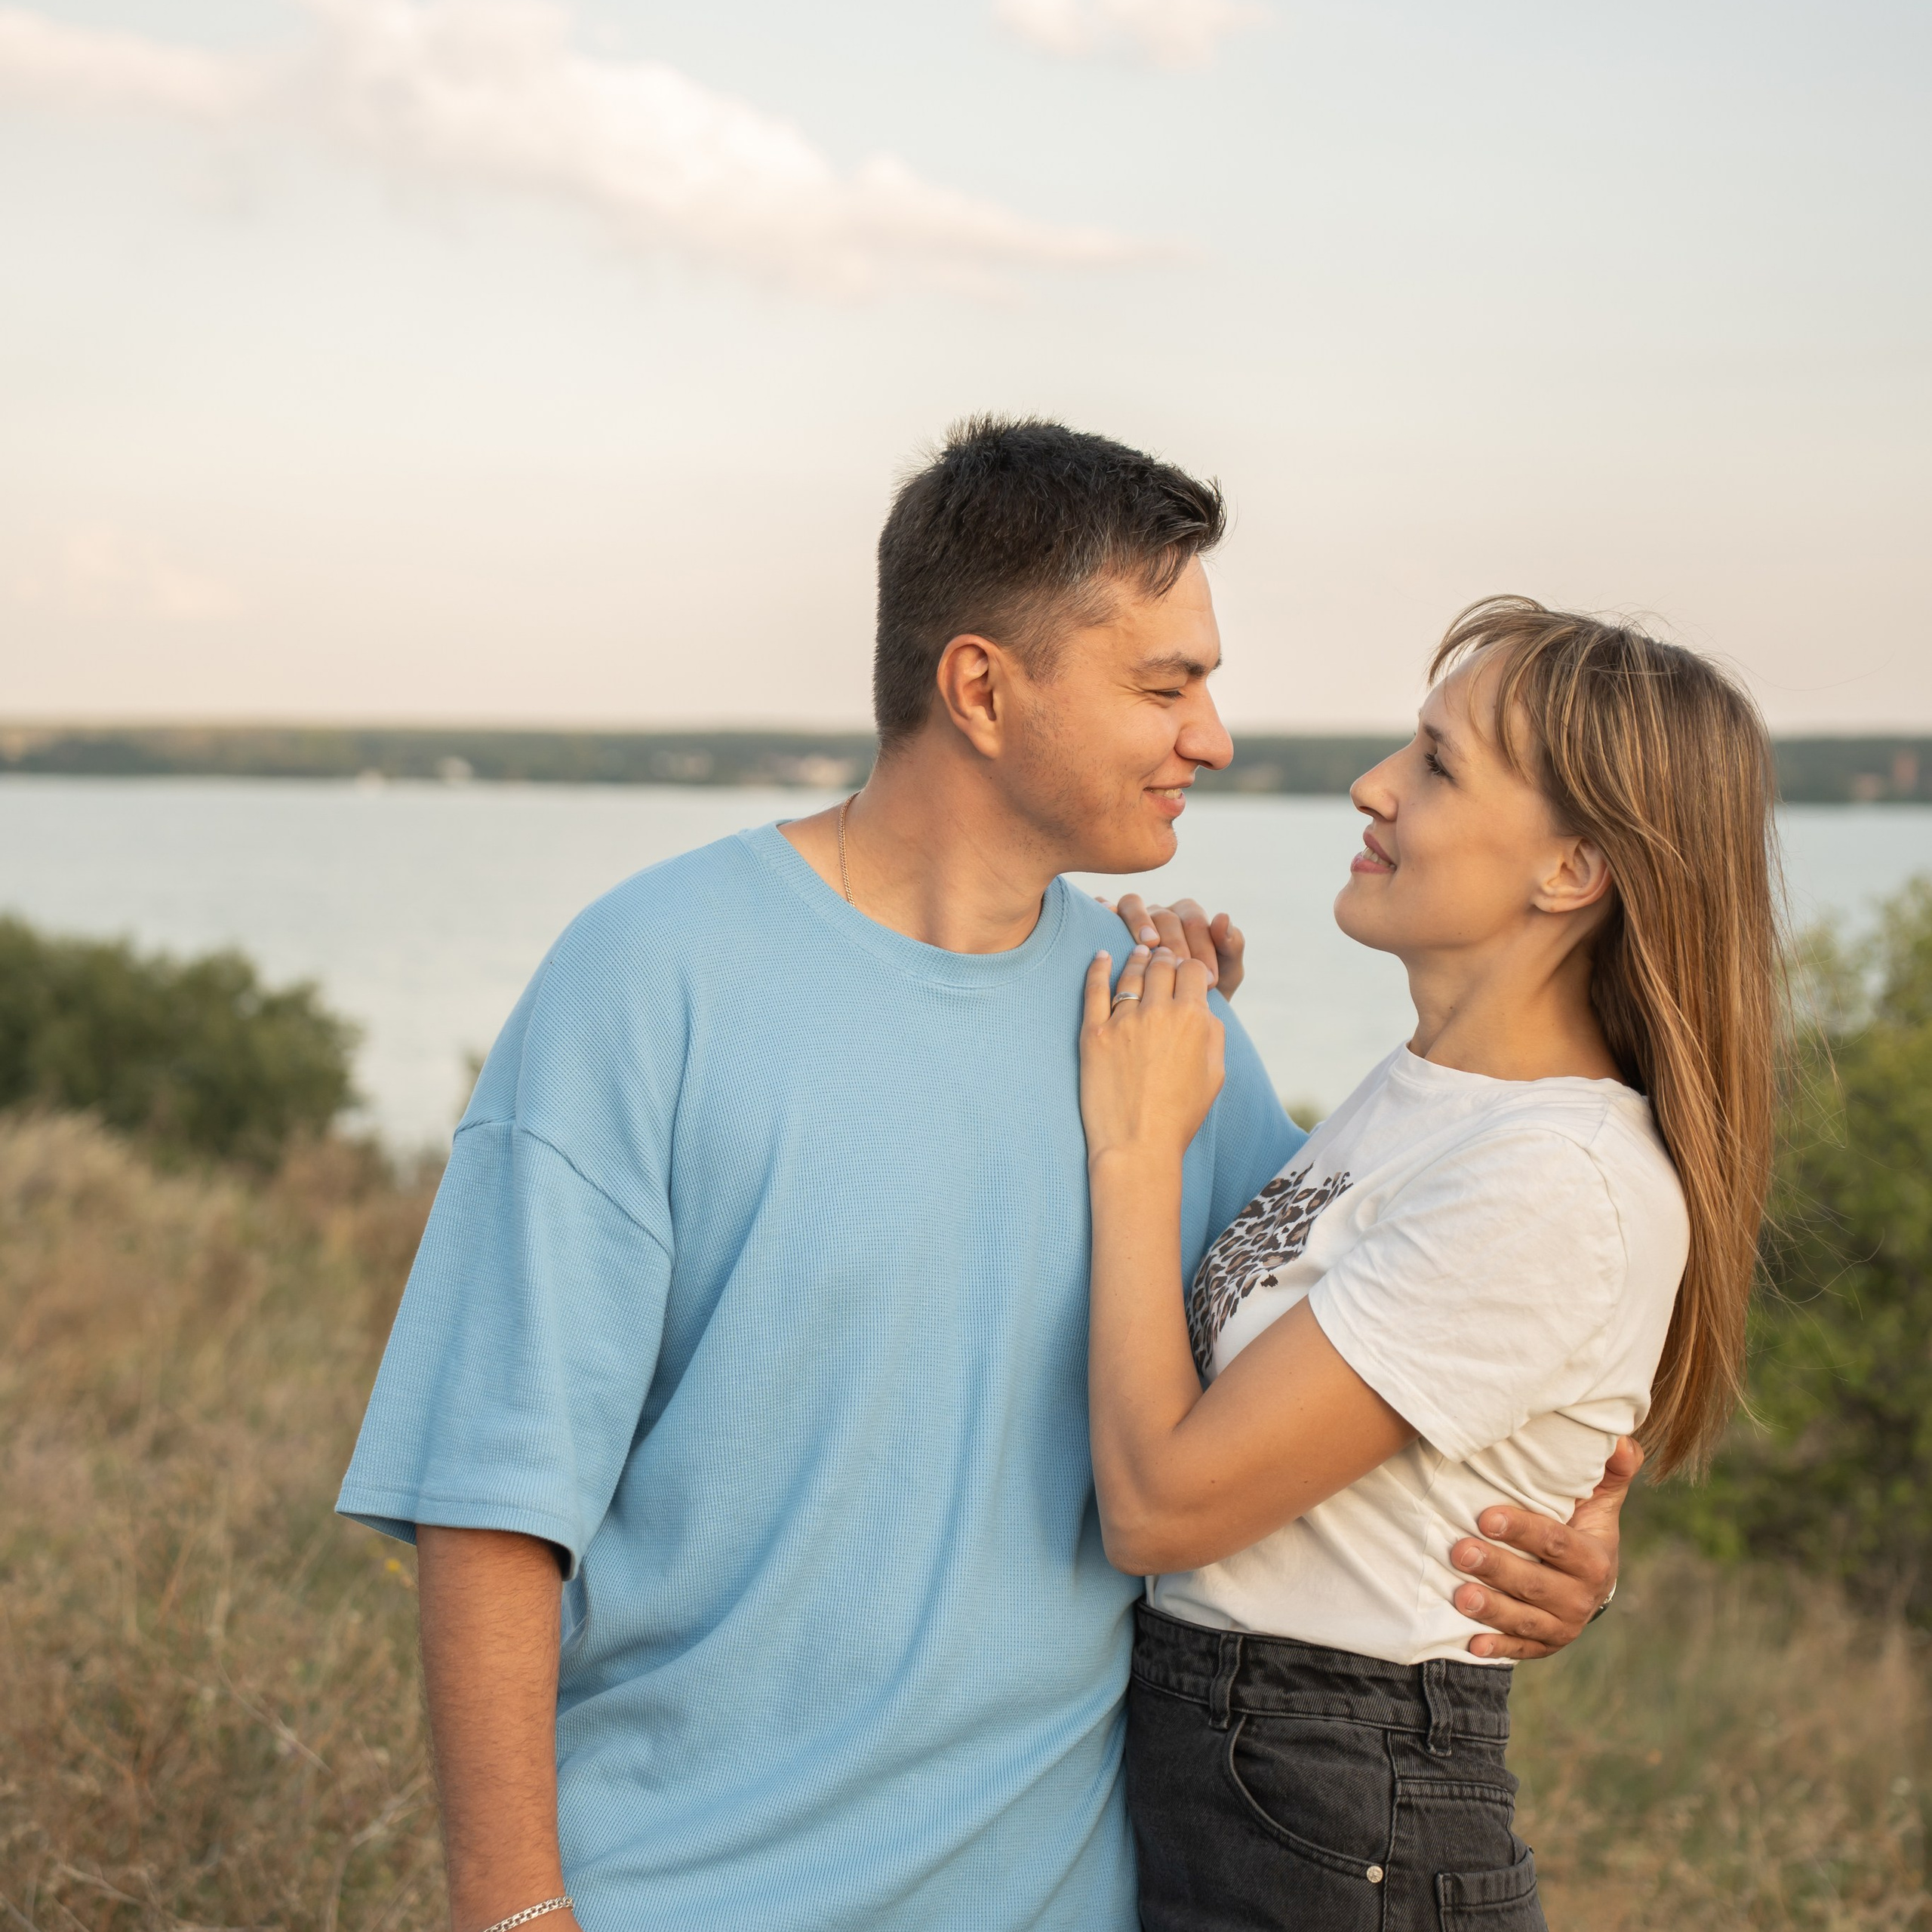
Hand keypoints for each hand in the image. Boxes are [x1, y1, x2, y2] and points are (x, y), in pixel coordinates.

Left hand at [1080, 944, 1225, 1164]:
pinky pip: (1094, 988)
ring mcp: (1124, 1021)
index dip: (1191, 968)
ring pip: (1131, 972)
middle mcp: (1159, 1012)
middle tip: (1163, 959)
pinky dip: (1097, 967)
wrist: (1138, 1145)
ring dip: (1137, 958)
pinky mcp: (1094, 1033)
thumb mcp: (1215, 1074)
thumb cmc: (1181, 1115)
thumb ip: (1213, 1032)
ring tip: (1138, 952)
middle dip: (1166, 959)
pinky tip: (1101, 956)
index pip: (1193, 970)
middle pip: (1162, 965)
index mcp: (1194, 1018)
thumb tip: (1203, 1005)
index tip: (1187, 973)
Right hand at [1098, 894, 1245, 998]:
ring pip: (1133, 904)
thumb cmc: (1203, 994)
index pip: (1194, 920)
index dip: (1202, 946)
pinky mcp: (1110, 926)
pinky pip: (1106, 909)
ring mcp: (1134, 919)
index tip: (1210, 979)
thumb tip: (1222, 916)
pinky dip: (1106, 909)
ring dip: (1141, 921)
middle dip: (1176, 942)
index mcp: (1189, 919)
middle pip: (1165, 915)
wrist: (1178, 1025)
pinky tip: (1109, 919)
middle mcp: (1161, 915)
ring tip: (1151, 945)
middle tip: (1182, 970)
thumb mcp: (1226, 974)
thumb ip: (1232, 945)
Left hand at [1448, 1436, 1640, 1659]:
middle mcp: (1581, 1596)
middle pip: (1534, 1583)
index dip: (1523, 1530)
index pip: (1556, 1542)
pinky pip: (1520, 1649)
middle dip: (1496, 1567)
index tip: (1486, 1517)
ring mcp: (1563, 1624)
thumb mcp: (1598, 1500)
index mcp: (1593, 1558)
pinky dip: (1498, 1648)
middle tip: (1459, 1551)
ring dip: (1492, 1609)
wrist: (1588, 1581)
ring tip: (1460, 1595)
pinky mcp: (1544, 1645)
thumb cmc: (1581, 1527)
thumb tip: (1621, 1441)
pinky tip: (1473, 1644)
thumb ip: (1609, 1471)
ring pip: (1524, 1618)